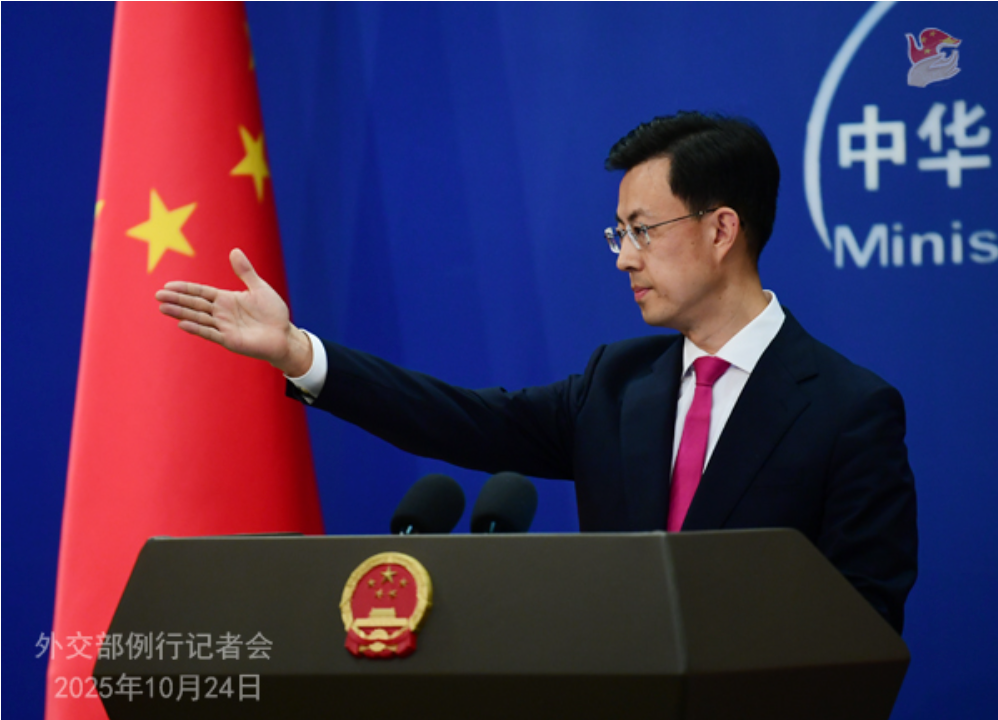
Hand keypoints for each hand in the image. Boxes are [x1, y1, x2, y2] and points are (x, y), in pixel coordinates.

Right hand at [155, 248, 312, 375]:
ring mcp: (224, 327)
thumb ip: (245, 272)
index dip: (185, 288)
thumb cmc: (273, 313)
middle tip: (157, 295)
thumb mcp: (259, 288)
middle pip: (195, 304)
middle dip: (177, 299)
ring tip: (162, 308)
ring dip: (180, 313)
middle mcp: (222, 313)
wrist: (284, 335)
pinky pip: (211, 333)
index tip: (168, 285)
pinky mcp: (230, 340)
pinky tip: (182, 324)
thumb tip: (234, 250)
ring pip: (198, 318)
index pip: (201, 292)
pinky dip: (197, 329)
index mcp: (227, 299)